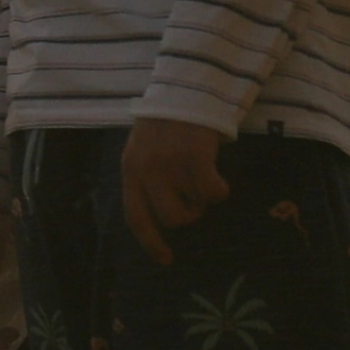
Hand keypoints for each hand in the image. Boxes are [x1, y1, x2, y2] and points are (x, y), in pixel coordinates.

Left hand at [120, 118, 229, 263]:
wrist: (185, 90)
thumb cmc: (165, 124)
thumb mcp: (142, 150)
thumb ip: (146, 179)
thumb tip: (162, 217)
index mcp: (130, 170)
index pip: (136, 217)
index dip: (150, 242)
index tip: (165, 259)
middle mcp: (147, 171)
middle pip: (170, 218)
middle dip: (187, 214)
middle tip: (195, 200)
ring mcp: (171, 165)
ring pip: (195, 205)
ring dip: (203, 198)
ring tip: (203, 176)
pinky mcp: (196, 158)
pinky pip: (213, 192)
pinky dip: (220, 189)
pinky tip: (218, 174)